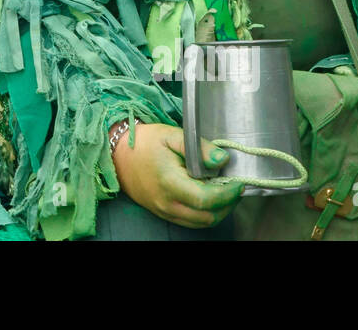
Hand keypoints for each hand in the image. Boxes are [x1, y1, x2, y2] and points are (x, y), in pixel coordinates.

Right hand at [112, 123, 242, 227]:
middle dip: (228, 204)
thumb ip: (199, 147)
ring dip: (219, 211)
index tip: (238, 182)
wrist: (119, 154)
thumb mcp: (172, 135)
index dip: (228, 194)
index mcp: (169, 182)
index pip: (206, 199)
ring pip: (201, 223)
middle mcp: (167, 202)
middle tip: (235, 187)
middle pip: (208, 216)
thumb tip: (222, 159)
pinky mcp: (163, 213)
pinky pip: (191, 222)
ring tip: (225, 192)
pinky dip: (206, 214)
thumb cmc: (145, 142)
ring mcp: (164, 211)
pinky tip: (210, 197)